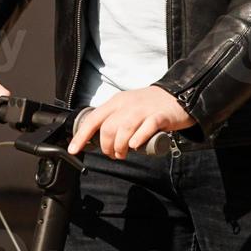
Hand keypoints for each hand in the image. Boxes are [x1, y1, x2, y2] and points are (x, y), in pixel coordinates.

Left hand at [67, 86, 193, 158]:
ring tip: (123, 154)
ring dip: (120, 147)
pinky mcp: (160, 116)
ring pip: (124, 129)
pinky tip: (135, 145)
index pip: (93, 119)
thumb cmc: (149, 106)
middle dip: (106, 146)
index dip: (81, 136)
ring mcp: (144, 110)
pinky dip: (138, 138)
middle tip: (112, 154)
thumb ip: (114, 120)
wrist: (178, 95)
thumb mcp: (127, 108)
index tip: (73, 149)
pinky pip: (147, 127)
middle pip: (108, 128)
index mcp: (116, 102)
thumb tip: (100, 141)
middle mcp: (127, 104)